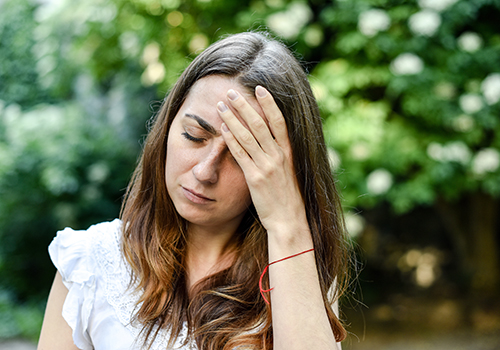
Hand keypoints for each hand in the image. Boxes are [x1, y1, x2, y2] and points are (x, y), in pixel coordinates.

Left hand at [217, 86, 308, 239]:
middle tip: (231, 92)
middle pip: (259, 124)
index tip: (259, 88)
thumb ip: (282, 155)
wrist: (288, 220)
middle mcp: (278, 156)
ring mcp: (266, 166)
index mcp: (289, 152)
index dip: (269, 103)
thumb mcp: (290, 172)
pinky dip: (230, 139)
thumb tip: (274, 141)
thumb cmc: (288, 197)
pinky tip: (222, 128)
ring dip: (233, 118)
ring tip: (221, 105)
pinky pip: (240, 154)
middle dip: (244, 106)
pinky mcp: (254, 177)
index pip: (279, 121)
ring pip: (247, 136)